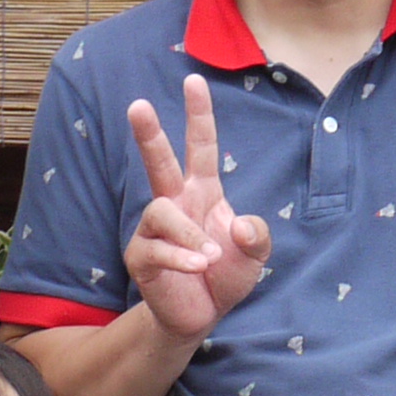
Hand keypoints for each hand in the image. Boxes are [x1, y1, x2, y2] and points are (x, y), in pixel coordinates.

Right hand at [125, 76, 271, 341]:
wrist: (200, 315)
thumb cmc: (226, 274)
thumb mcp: (254, 255)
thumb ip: (257, 237)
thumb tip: (242, 223)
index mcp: (203, 192)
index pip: (200, 146)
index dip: (198, 115)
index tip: (194, 80)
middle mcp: (175, 203)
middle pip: (159, 161)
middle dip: (149, 134)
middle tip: (137, 105)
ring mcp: (154, 230)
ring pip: (162, 212)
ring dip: (189, 236)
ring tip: (209, 258)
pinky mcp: (141, 257)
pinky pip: (157, 249)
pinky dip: (182, 258)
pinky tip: (199, 268)